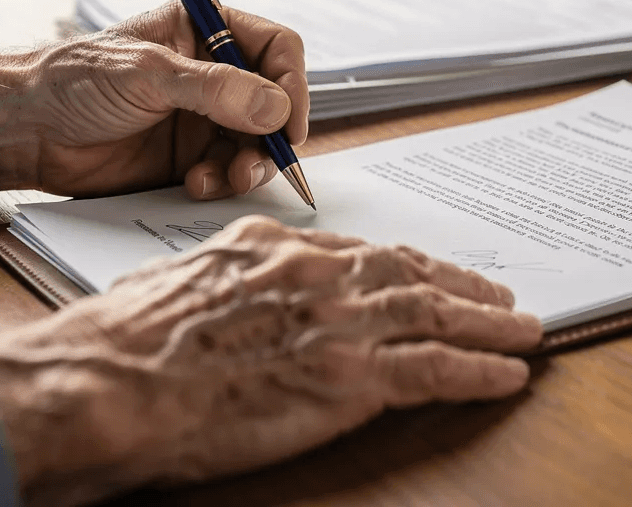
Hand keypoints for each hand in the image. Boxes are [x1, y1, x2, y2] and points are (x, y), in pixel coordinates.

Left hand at [0, 2, 308, 199]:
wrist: (25, 130)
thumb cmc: (73, 80)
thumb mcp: (146, 75)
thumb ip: (214, 89)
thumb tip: (275, 107)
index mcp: (204, 32)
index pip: (275, 49)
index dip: (291, 83)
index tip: (288, 121)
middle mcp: (211, 74)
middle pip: (275, 102)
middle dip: (273, 135)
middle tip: (261, 161)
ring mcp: (203, 118)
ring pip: (257, 143)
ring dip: (250, 165)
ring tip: (228, 178)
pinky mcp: (189, 157)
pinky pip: (228, 172)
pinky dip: (222, 183)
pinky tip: (195, 185)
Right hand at [0, 217, 543, 506]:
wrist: (107, 384)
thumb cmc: (119, 343)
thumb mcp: (174, 285)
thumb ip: (224, 281)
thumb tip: (234, 294)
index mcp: (273, 248)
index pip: (361, 250)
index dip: (407, 264)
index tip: (432, 272)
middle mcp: (316, 274)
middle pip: (410, 272)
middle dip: (462, 285)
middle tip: (499, 298)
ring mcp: (337, 322)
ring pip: (436, 314)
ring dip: (488, 325)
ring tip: (524, 333)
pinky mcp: (349, 377)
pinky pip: (436, 370)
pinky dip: (480, 371)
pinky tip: (507, 375)